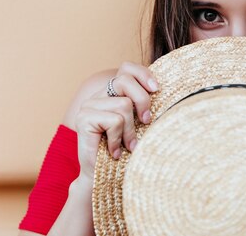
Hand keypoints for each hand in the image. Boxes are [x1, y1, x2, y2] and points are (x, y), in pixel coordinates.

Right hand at [75, 62, 158, 180]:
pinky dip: (118, 139)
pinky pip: (114, 121)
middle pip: (125, 80)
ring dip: (130, 130)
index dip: (143, 74)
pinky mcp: (83, 119)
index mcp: (111, 93)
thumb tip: (162, 91)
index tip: (156, 89)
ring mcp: (89, 106)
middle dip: (142, 100)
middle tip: (147, 121)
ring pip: (123, 105)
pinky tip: (115, 152)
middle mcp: (98, 96)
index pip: (126, 68)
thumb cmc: (124, 151)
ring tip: (128, 146)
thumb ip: (143, 107)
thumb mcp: (138, 125)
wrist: (101, 178)